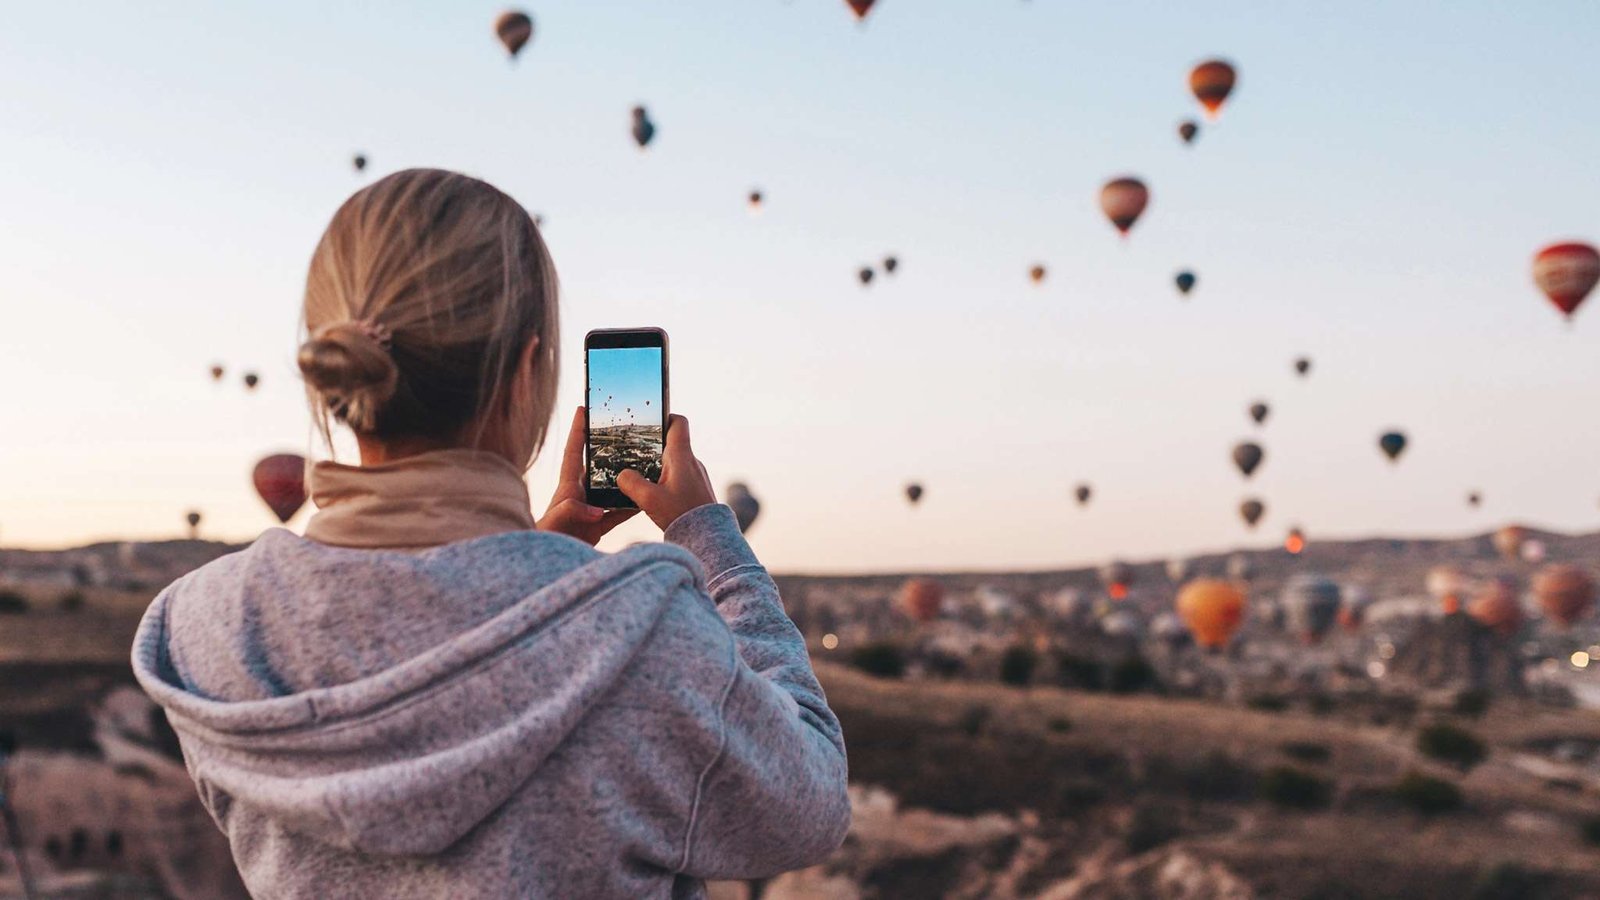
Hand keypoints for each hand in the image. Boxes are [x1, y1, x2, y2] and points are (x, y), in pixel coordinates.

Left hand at [536, 406, 638, 544]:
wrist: (545, 565)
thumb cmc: (545, 541)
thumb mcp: (555, 523)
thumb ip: (571, 511)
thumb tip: (596, 510)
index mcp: (568, 485)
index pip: (573, 450)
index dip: (577, 428)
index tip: (584, 408)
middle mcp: (580, 492)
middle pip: (597, 463)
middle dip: (609, 447)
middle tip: (625, 430)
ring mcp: (590, 507)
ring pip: (612, 486)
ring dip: (626, 477)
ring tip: (645, 463)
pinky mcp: (598, 524)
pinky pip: (619, 511)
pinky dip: (632, 506)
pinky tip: (646, 500)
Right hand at [618, 414, 716, 530]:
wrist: (705, 537)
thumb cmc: (681, 514)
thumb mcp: (649, 499)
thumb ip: (631, 483)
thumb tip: (622, 475)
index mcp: (682, 456)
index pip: (678, 423)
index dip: (664, 416)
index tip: (649, 422)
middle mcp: (692, 462)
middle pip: (672, 442)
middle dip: (652, 445)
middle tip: (633, 451)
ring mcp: (696, 476)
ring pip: (674, 461)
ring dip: (657, 465)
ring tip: (640, 475)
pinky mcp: (695, 490)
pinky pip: (678, 477)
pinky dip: (665, 479)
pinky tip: (653, 493)